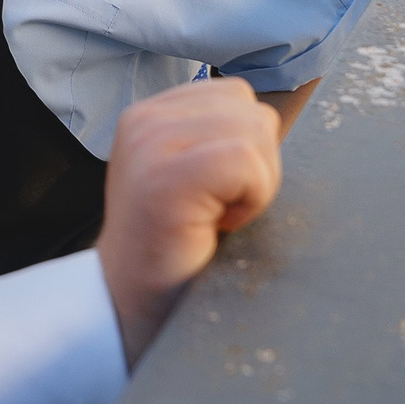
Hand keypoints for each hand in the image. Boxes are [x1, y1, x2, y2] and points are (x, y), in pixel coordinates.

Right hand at [95, 81, 282, 367]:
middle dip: (256, 166)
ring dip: (255, 185)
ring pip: (256, 131)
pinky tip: (217, 225)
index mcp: (151, 114)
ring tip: (215, 217)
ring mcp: (150, 145)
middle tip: (216, 211)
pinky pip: (246, 161)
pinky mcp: (165, 179)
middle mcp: (144, 120)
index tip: (212, 193)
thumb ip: (217, 136)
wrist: (132, 308)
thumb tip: (272, 118)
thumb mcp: (192, 174)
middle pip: (252, 111)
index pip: (236, 95)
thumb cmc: (174, 249)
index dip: (245, 148)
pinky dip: (252, 199)